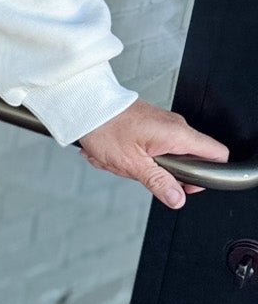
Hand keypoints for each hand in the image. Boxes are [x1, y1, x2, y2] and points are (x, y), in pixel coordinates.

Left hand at [78, 98, 227, 209]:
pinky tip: (118, 154)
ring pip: (167, 155)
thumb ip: (159, 182)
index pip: (217, 154)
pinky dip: (135, 155)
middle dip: (167, 173)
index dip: (209, 174)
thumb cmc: (105, 127)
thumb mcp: (132, 163)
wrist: (86, 106)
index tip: (188, 184)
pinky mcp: (151, 124)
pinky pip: (152, 147)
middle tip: (145, 173)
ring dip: (145, 165)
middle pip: (191, 158)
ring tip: (124, 161)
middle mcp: (175, 126)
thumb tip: (177, 198)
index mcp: (177, 134)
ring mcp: (163, 124)